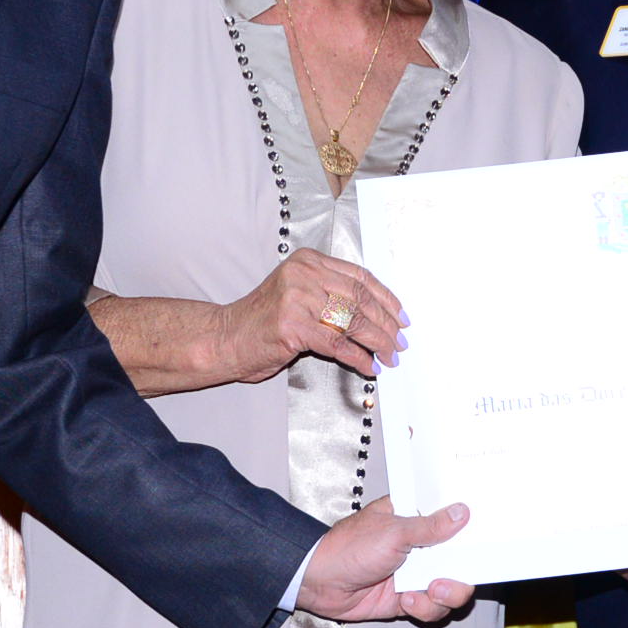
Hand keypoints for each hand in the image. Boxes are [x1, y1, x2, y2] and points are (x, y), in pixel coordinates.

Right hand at [226, 248, 406, 382]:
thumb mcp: (298, 294)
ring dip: (377, 342)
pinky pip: (337, 343)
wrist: (226, 337)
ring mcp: (297, 298)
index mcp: (309, 261)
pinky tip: (368, 365)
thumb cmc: (263, 321)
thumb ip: (330, 295)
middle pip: (360, 299)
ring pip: (352, 321)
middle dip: (386, 324)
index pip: (359, 277)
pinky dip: (358, 357)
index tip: (401, 316)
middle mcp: (304, 275)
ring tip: (388, 356)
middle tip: (399, 342)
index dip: (386, 298)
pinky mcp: (293, 325)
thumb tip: (375, 315)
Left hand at [300, 496, 475, 624]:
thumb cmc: (348, 548)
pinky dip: (424, 607)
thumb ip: (430, 526)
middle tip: (450, 575)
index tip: (483, 539)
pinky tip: (406, 600)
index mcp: (416, 519)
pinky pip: (432, 607)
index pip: (454, 521)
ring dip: (445, 594)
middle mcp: (420, 546)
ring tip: (429, 590)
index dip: (470, 531)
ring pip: (452, 588)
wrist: (320, 583)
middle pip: (460, 560)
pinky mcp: (408, 598)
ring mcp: (415, 574)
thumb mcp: (393, 531)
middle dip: (462, 572)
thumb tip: (461, 513)